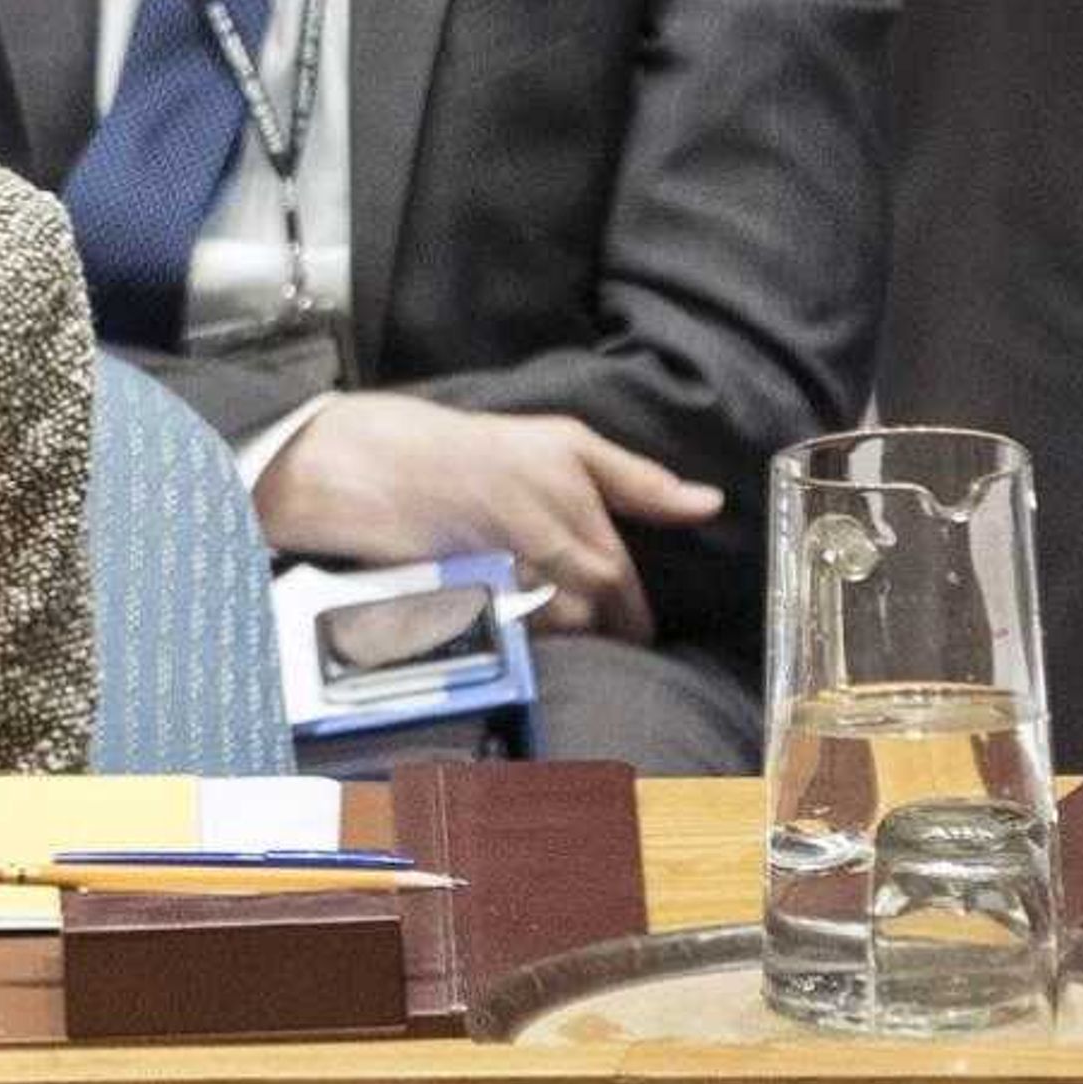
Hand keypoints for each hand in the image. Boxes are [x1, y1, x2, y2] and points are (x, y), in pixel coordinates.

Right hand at [249, 393, 724, 643]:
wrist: (370, 460)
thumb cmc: (477, 449)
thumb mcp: (564, 443)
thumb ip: (640, 479)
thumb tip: (711, 505)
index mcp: (569, 482)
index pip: (620, 575)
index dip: (630, 613)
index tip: (633, 629)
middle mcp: (538, 518)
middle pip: (594, 601)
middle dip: (603, 628)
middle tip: (599, 640)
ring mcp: (498, 554)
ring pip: (556, 622)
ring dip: (565, 636)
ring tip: (557, 636)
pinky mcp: (460, 583)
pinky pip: (509, 629)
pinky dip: (521, 638)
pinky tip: (516, 631)